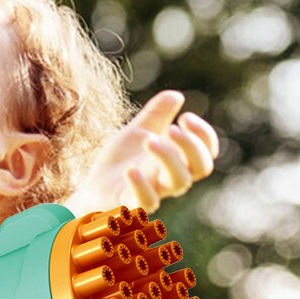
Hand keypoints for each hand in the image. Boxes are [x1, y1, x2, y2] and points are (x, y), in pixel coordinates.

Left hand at [65, 91, 219, 216]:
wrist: (93, 186)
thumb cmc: (122, 160)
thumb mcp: (138, 131)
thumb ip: (156, 114)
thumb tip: (176, 95)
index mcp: (177, 161)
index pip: (206, 152)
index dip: (203, 135)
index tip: (185, 116)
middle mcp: (171, 178)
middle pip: (201, 167)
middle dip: (192, 145)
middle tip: (172, 128)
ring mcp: (154, 191)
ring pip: (179, 182)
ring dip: (169, 158)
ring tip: (149, 140)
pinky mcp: (132, 203)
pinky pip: (146, 201)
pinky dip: (141, 186)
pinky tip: (131, 169)